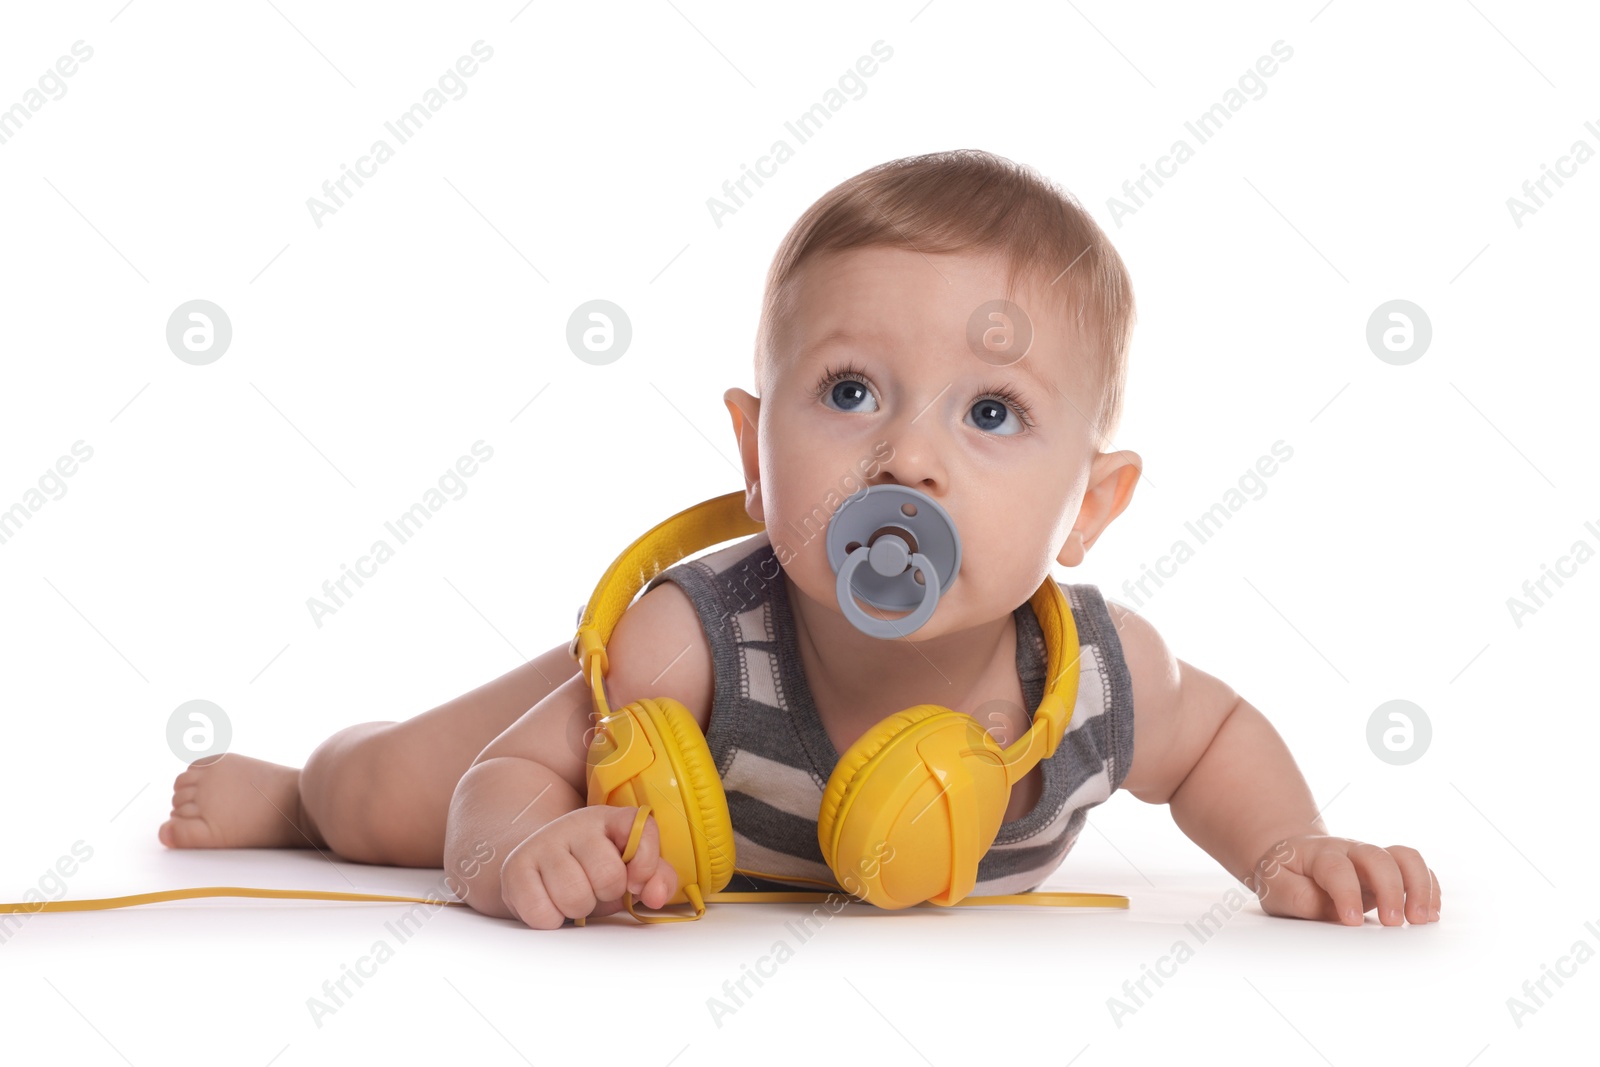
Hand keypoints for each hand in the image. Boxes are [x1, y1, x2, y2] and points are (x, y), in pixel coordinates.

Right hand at [499, 806, 679, 929]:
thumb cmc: (591, 871)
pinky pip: (542, 912)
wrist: (538, 866)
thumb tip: (656, 896)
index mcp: (609, 818)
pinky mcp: (515, 868)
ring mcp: (542, 843)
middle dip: (607, 894)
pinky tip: (551, 904)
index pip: (641, 831)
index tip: (635, 881)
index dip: (646, 864)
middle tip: (596, 888)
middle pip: (608, 875)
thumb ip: (656, 878)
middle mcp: (575, 824)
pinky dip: (551, 919)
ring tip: (574, 896)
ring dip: (579, 908)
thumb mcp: (628, 870)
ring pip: (574, 896)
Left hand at [1248, 834, 1440, 925]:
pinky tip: (1430, 912)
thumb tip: (1329, 910)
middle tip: (1393, 923)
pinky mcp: (1388, 869)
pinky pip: (1416, 868)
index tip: (1351, 921)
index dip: (1346, 893)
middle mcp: (1349, 851)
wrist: (1293, 857)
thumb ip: (1297, 897)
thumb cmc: (1283, 875)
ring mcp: (1371, 858)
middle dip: (1390, 889)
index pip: (1336, 868)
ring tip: (1421, 919)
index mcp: (1317, 853)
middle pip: (1377, 857)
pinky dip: (1429, 887)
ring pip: (1404, 857)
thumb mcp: (1274, 885)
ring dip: (1418, 886)